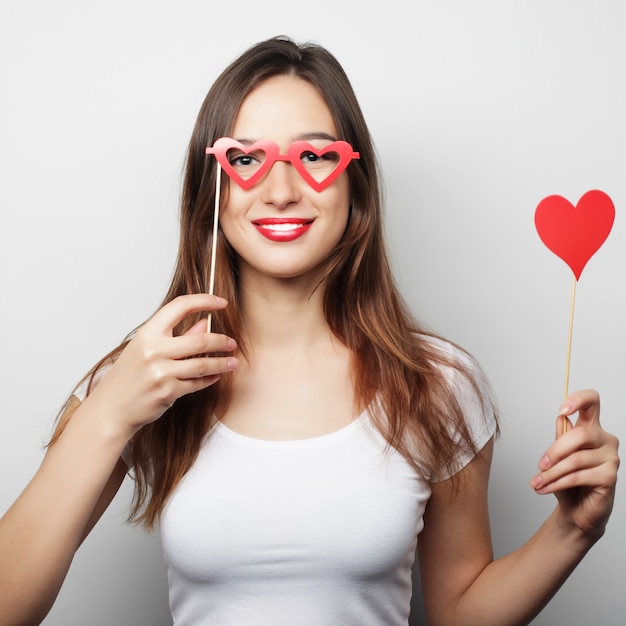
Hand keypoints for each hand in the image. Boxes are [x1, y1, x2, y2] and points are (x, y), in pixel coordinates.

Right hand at [83, 294, 237, 436]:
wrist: (110, 409)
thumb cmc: (128, 377)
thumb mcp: (147, 349)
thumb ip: (177, 336)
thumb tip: (204, 324)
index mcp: (147, 333)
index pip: (180, 306)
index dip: (204, 301)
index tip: (220, 303)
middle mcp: (153, 351)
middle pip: (199, 340)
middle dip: (221, 341)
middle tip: (232, 342)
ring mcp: (160, 372)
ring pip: (202, 365)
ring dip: (222, 363)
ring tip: (233, 362)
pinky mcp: (167, 392)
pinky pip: (196, 383)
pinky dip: (209, 379)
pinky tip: (216, 376)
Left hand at [530, 389, 618, 538]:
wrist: (576, 510)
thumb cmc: (568, 481)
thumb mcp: (558, 456)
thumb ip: (561, 437)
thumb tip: (562, 418)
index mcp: (591, 428)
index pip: (592, 402)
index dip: (579, 400)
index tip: (562, 409)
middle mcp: (605, 439)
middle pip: (581, 434)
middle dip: (555, 450)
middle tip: (540, 465)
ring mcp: (611, 458)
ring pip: (576, 459)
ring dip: (551, 473)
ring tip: (537, 482)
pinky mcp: (610, 477)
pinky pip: (579, 476)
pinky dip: (558, 482)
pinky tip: (546, 488)